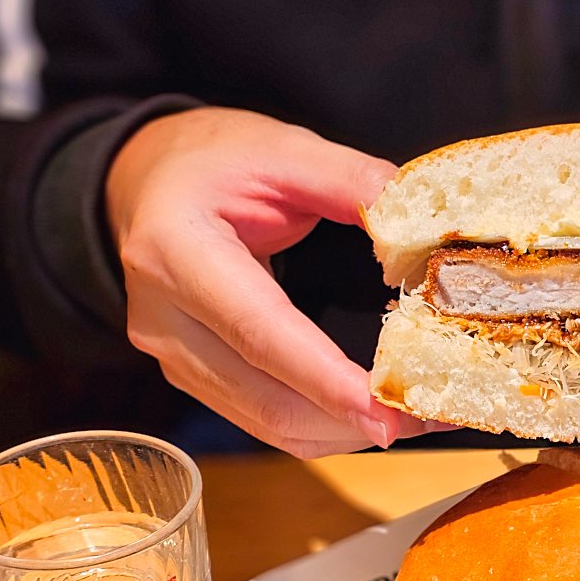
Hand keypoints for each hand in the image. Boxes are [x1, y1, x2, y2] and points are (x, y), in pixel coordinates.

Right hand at [106, 107, 436, 456]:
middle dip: (351, 420)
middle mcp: (163, 317)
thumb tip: (418, 232)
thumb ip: (352, 181)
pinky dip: (322, 427)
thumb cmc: (215, 160)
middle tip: (429, 418)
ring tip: (416, 419)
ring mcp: (172, 356)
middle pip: (265, 398)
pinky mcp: (191, 376)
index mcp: (177, 251)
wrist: (149, 179)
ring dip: (344, 432)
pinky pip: (261, 421)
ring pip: (266, 423)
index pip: (261, 332)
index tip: (388, 412)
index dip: (326, 381)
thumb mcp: (284, 148)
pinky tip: (370, 415)